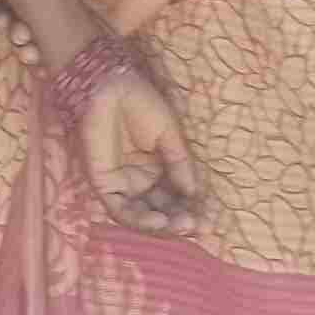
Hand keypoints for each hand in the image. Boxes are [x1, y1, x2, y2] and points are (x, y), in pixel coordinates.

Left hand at [77, 61, 200, 232]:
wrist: (113, 86)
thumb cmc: (142, 104)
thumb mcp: (169, 136)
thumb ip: (179, 165)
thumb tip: (194, 193)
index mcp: (160, 168)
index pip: (178, 196)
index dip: (194, 209)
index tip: (211, 220)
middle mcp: (142, 180)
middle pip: (163, 209)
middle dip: (180, 221)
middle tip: (198, 227)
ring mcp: (123, 183)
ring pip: (143, 215)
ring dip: (163, 225)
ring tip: (182, 226)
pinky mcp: (104, 184)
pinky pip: (120, 209)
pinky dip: (139, 219)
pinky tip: (159, 221)